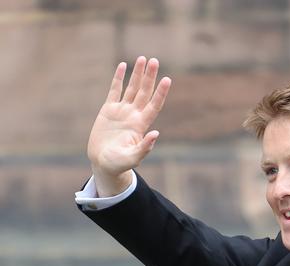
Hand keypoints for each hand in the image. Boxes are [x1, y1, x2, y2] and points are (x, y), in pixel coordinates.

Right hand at [87, 56, 170, 195]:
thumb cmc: (119, 164)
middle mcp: (133, 116)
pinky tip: (123, 66)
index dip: (161, 93)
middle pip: (144, 92)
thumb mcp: (132, 158)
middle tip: (155, 60)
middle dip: (149, 77)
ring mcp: (121, 111)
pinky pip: (114, 90)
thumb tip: (156, 134)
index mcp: (140, 126)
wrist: (103, 164)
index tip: (167, 79)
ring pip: (132, 88)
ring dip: (138, 74)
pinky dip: (119, 78)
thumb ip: (144, 147)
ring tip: (143, 58)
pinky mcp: (108, 110)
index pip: (154, 105)